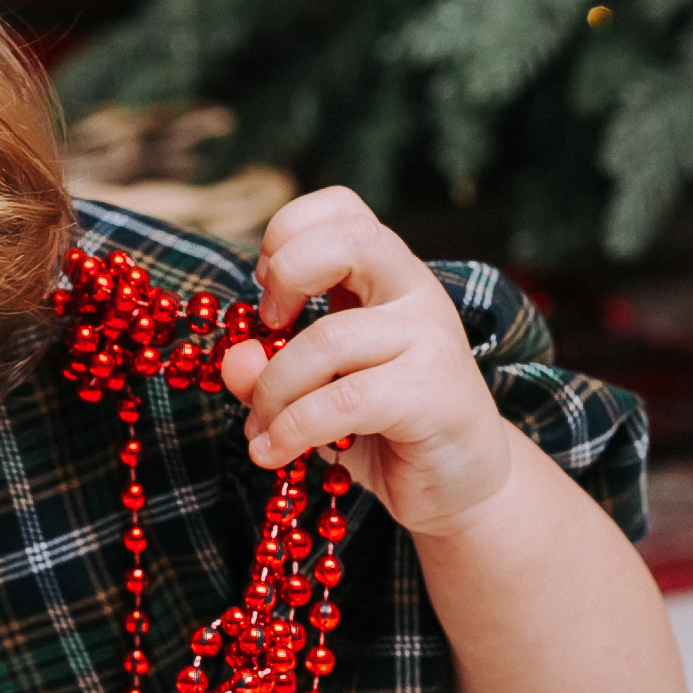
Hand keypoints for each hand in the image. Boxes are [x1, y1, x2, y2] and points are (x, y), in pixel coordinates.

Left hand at [216, 188, 511, 539]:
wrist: (460, 484)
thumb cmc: (382, 428)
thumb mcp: (312, 392)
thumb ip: (268, 370)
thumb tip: (233, 360)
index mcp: (386, 275)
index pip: (343, 207)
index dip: (288, 232)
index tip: (266, 291)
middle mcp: (414, 293)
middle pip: (349, 239)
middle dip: (287, 275)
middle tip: (269, 329)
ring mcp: (432, 339)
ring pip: (327, 340)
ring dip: (272, 391)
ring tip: (258, 430)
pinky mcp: (435, 394)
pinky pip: (344, 400)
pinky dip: (293, 428)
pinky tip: (273, 452)